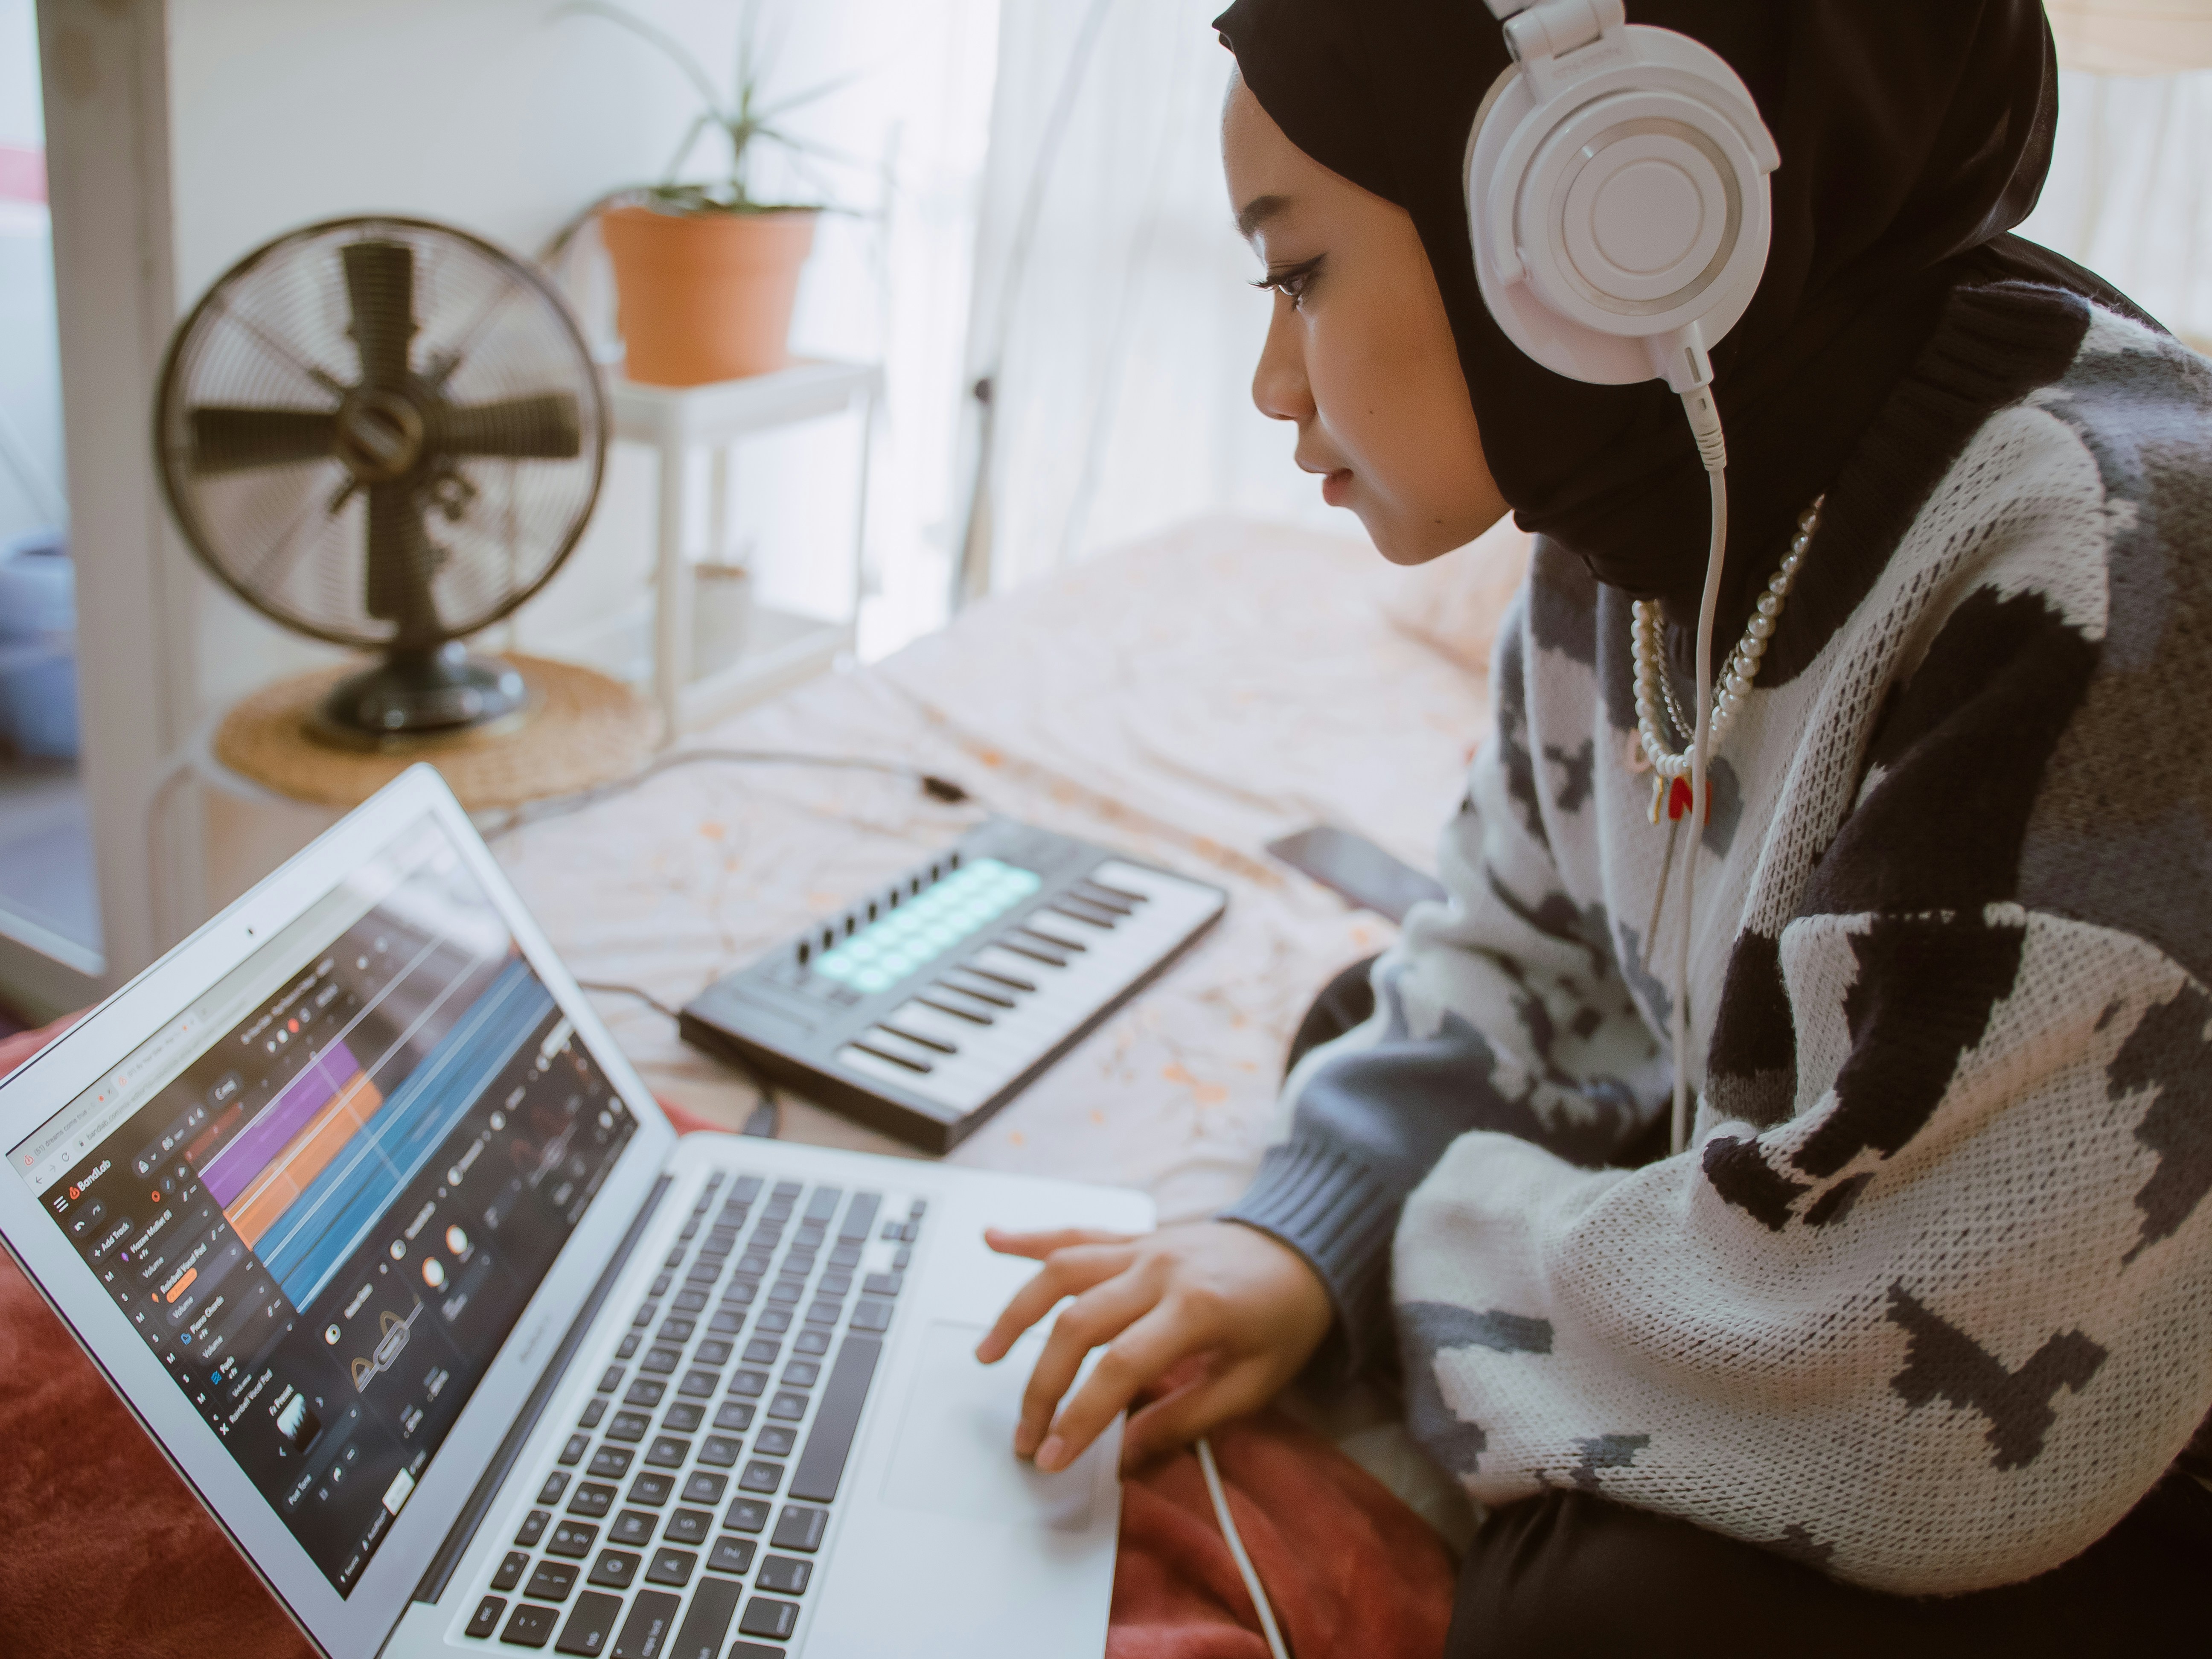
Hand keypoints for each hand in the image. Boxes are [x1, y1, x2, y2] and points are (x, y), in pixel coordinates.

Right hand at [975, 1220, 1332, 1472]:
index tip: (1053, 1458)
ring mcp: (1144, 1247)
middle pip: (1078, 1325)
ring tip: (985, 1355)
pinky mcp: (1136, 1237)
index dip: (1079, 1417)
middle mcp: (1160, 1270)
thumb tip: (1122, 1457)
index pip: (1119, 1368)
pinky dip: (1032, 1237)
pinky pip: (1077, 1234)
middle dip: (1042, 1386)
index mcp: (1195, 1309)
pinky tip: (993, 1240)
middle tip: (1025, 1437)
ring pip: (1062, 1272)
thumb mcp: (1254, 1383)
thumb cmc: (1286, 1320)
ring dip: (1017, 1313)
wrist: (1308, 1250)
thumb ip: (1186, 1419)